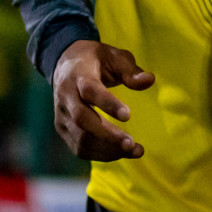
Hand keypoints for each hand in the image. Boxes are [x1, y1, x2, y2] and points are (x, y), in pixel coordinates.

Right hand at [52, 39, 154, 161]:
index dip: (107, 104)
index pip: (90, 91)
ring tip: (134, 151)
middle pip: (81, 119)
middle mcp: (66, 96)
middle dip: (107, 135)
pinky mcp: (62, 128)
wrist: (65, 62)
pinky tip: (120, 153)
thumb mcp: (114, 56)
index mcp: (79, 74)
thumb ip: (130, 70)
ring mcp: (61, 115)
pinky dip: (100, 154)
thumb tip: (150, 80)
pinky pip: (78, 147)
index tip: (128, 115)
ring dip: (106, 149)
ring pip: (79, 138)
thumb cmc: (96, 60)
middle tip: (131, 144)